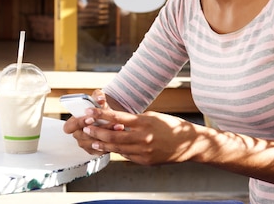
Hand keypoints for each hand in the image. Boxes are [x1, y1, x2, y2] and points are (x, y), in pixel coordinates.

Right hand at [62, 90, 124, 154]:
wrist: (107, 117)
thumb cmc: (99, 108)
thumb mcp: (97, 99)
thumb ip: (98, 96)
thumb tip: (100, 99)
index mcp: (73, 123)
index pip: (68, 127)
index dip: (79, 123)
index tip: (91, 118)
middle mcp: (77, 134)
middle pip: (83, 136)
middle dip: (98, 129)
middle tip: (111, 123)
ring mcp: (85, 144)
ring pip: (94, 143)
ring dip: (107, 136)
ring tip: (119, 127)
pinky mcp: (94, 150)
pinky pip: (100, 150)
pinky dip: (110, 143)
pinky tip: (119, 135)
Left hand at [81, 108, 202, 165]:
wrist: (188, 143)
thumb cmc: (169, 125)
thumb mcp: (151, 116)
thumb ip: (133, 120)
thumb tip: (114, 121)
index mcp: (144, 122)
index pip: (117, 118)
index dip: (100, 115)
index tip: (89, 112)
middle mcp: (143, 138)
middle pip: (113, 136)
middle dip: (97, 132)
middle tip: (85, 127)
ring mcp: (144, 152)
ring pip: (117, 148)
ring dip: (102, 144)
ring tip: (92, 140)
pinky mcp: (145, 161)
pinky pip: (127, 155)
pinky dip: (117, 151)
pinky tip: (108, 148)